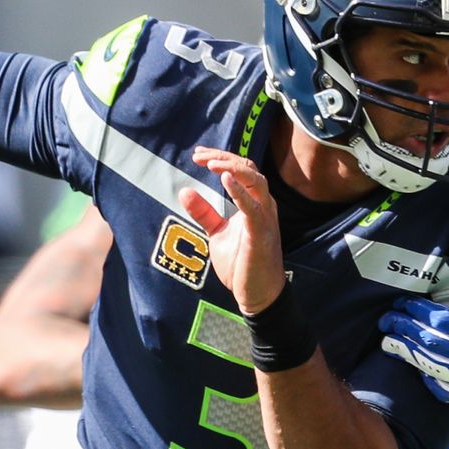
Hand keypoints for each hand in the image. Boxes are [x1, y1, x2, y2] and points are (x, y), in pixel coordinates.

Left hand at [179, 147, 286, 314]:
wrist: (258, 295)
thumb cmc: (242, 263)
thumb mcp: (217, 234)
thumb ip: (204, 212)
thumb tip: (185, 190)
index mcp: (254, 203)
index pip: (241, 170)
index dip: (221, 158)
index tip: (198, 154)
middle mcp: (263, 205)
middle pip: (249, 168)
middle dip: (224, 158)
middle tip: (199, 155)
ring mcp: (264, 218)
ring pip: (256, 181)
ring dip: (233, 168)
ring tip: (212, 163)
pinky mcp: (261, 233)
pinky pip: (253, 207)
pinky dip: (240, 191)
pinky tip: (225, 179)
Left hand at [378, 271, 448, 402]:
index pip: (439, 321)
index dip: (417, 310)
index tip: (402, 301)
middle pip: (428, 342)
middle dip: (404, 328)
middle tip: (386, 318)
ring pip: (428, 364)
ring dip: (405, 351)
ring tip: (387, 340)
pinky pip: (439, 387)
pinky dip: (425, 375)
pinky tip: (414, 362)